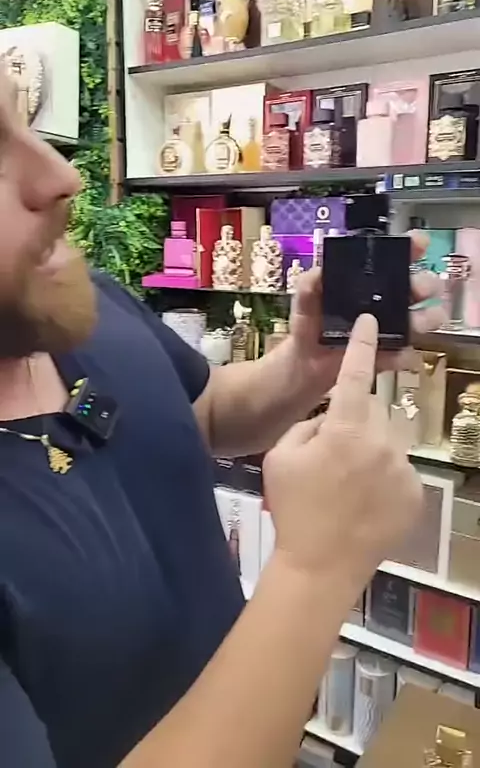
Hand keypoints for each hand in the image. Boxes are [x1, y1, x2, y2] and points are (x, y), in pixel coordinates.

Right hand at [264, 314, 422, 579]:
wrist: (320, 566)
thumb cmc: (294, 507)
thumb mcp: (281, 455)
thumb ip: (308, 425)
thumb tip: (331, 418)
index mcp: (346, 428)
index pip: (356, 374)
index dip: (363, 344)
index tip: (372, 320)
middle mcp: (382, 442)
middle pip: (373, 413)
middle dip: (355, 423)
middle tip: (332, 456)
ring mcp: (403, 469)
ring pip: (389, 442)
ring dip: (372, 451)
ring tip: (350, 484)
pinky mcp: (416, 493)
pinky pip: (400, 470)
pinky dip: (385, 477)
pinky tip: (366, 501)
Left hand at [287, 230, 444, 404]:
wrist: (304, 367)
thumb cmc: (309, 326)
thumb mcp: (304, 302)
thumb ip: (308, 286)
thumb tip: (318, 271)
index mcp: (368, 283)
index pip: (395, 260)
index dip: (411, 248)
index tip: (419, 243)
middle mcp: (387, 303)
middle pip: (418, 287)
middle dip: (424, 284)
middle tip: (418, 289)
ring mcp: (391, 330)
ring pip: (422, 319)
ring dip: (426, 318)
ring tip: (417, 323)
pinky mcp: (388, 357)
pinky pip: (405, 355)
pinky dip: (404, 355)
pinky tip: (396, 354)